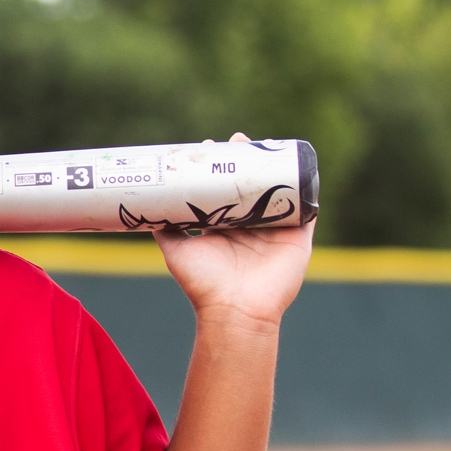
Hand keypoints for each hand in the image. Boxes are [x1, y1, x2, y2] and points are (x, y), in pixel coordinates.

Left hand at [154, 135, 314, 329]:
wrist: (235, 309)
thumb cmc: (203, 282)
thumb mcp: (176, 249)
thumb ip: (164, 228)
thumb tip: (143, 207)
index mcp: (226, 229)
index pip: (225, 191)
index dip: (221, 170)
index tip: (211, 147)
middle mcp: (251, 228)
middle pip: (252, 187)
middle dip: (248, 162)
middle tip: (239, 141)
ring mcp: (276, 231)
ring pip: (279, 192)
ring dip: (276, 169)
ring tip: (268, 145)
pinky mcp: (298, 238)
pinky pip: (307, 208)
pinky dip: (307, 188)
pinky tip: (302, 167)